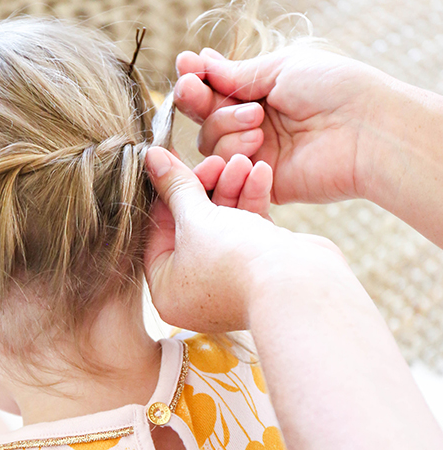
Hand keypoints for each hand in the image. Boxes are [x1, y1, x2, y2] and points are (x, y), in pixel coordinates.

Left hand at [144, 147, 342, 332]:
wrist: (299, 286)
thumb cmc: (236, 261)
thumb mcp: (195, 219)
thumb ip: (174, 187)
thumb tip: (151, 159)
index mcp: (168, 290)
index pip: (158, 231)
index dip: (166, 191)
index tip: (173, 160)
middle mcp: (196, 289)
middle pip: (191, 225)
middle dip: (206, 187)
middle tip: (218, 160)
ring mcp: (229, 278)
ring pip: (222, 222)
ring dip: (232, 187)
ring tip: (244, 162)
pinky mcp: (259, 265)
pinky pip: (247, 228)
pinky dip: (252, 201)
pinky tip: (261, 173)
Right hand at [174, 46, 387, 206]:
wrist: (365, 129)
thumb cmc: (333, 89)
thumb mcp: (280, 68)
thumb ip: (237, 74)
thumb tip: (201, 62)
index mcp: (262, 93)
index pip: (215, 88)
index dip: (196, 79)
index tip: (186, 66)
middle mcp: (255, 124)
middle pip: (204, 118)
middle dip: (199, 101)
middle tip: (197, 90)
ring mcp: (257, 154)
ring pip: (209, 144)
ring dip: (225, 127)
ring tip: (258, 122)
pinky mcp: (261, 183)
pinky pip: (225, 173)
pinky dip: (232, 155)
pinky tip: (255, 142)